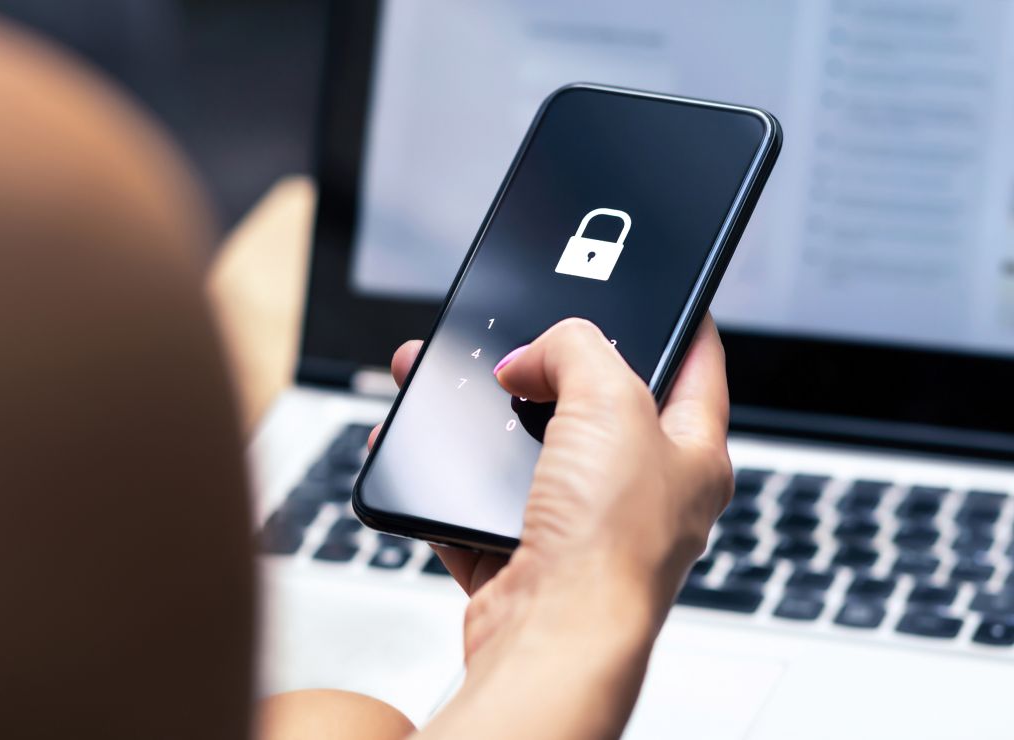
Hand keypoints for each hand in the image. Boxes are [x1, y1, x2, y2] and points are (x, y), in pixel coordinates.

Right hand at [373, 316, 733, 739]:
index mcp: (692, 454)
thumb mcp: (610, 400)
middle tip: (515, 343)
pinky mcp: (523, 557)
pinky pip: (477, 505)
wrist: (551, 638)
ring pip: (527, 452)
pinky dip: (446, 481)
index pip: (696, 365)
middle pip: (592, 405)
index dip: (674, 319)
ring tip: (446, 386)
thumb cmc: (610, 546)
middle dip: (543, 367)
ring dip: (483, 420)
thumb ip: (576, 348)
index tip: (651, 288)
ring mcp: (580, 528)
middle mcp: (641, 493)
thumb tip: (531, 357)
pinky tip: (427, 454)